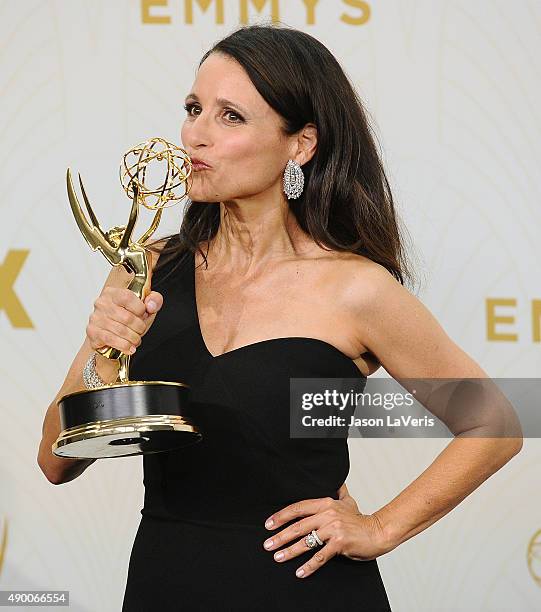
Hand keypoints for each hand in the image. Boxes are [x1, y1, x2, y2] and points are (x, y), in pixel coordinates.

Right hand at [87, 287, 162, 354]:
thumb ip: (154, 300)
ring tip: (136, 339)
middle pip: (127, 318)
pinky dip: (125, 346)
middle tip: (141, 330)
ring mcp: (96, 318)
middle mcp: (101, 303)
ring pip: (121, 331)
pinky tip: (130, 347)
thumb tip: (151, 306)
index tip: (143, 314)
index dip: (140, 309)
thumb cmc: (128, 317)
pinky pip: (112, 340)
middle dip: (139, 327)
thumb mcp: (145, 306)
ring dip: (134, 338)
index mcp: (113, 293)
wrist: (113, 333)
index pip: (127, 297)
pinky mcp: (93, 332)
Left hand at [262, 483, 391, 578]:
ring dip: (290, 551)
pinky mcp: (339, 543)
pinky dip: (309, 566)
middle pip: (298, 525)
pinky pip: (320, 556)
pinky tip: (299, 572)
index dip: (282, 516)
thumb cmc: (361, 520)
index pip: (298, 508)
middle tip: (268, 544)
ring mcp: (333, 529)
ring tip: (278, 557)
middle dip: (281, 535)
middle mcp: (328, 514)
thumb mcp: (348, 501)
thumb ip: (339, 492)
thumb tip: (336, 482)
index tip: (269, 524)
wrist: (378, 532)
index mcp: (326, 503)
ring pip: (306, 541)